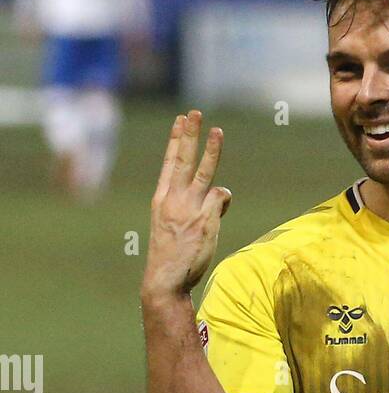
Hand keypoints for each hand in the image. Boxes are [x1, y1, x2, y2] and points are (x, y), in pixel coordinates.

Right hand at [142, 110, 230, 300]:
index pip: (170, 163)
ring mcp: (189, 208)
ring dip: (211, 150)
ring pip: (203, 172)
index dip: (176, 140)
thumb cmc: (171, 257)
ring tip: (217, 131)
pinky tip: (219, 211)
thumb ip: (195, 206)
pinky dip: (223, 202)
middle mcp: (174, 199)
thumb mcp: (174, 226)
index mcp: (162, 199)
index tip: (180, 121)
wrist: (166, 279)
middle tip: (194, 113)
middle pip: (183, 160)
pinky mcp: (204, 218)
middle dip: (189, 135)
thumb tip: (222, 195)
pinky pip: (221, 199)